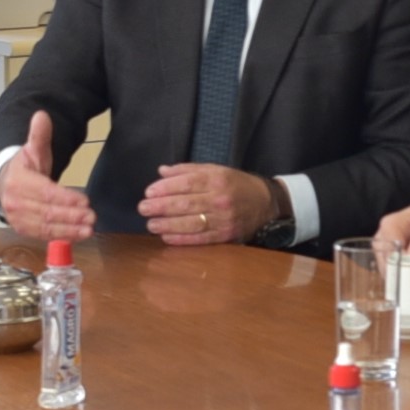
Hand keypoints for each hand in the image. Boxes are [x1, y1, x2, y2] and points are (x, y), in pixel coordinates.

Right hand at [0, 111, 96, 239]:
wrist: (5, 183)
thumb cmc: (25, 168)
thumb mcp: (32, 149)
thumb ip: (39, 135)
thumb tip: (42, 115)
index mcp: (17, 181)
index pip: (45, 192)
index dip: (65, 198)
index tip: (85, 200)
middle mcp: (14, 202)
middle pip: (46, 212)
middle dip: (71, 216)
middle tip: (92, 216)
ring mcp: (17, 219)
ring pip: (45, 227)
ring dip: (69, 230)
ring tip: (89, 229)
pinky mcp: (22, 230)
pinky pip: (43, 235)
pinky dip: (62, 236)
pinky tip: (78, 235)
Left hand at [140, 163, 277, 245]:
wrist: (266, 203)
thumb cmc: (236, 184)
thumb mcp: (216, 170)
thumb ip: (188, 170)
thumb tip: (162, 171)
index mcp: (217, 179)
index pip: (187, 183)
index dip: (165, 188)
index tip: (149, 192)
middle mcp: (220, 199)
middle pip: (186, 203)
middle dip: (161, 206)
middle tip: (143, 208)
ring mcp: (223, 219)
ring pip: (191, 223)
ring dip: (167, 224)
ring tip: (150, 224)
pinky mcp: (225, 235)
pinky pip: (200, 238)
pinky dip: (182, 239)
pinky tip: (166, 236)